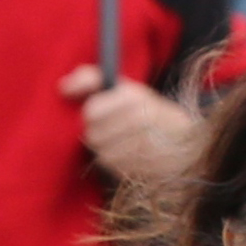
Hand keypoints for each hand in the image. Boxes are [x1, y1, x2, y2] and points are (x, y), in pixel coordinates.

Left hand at [63, 64, 202, 190]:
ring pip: (101, 151)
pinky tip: (128, 151)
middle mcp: (141, 119)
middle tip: (112, 126)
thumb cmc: (144, 108)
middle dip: (97, 131)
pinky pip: (112, 165)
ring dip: (105, 147)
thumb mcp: (122, 87)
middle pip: (92, 135)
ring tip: (122, 139)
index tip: (98, 111)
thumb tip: (62, 87)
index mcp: (135, 96)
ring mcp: (144, 145)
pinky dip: (115, 159)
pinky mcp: (144, 165)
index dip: (90, 113)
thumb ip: (89, 80)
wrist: (184, 138)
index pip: (91, 111)